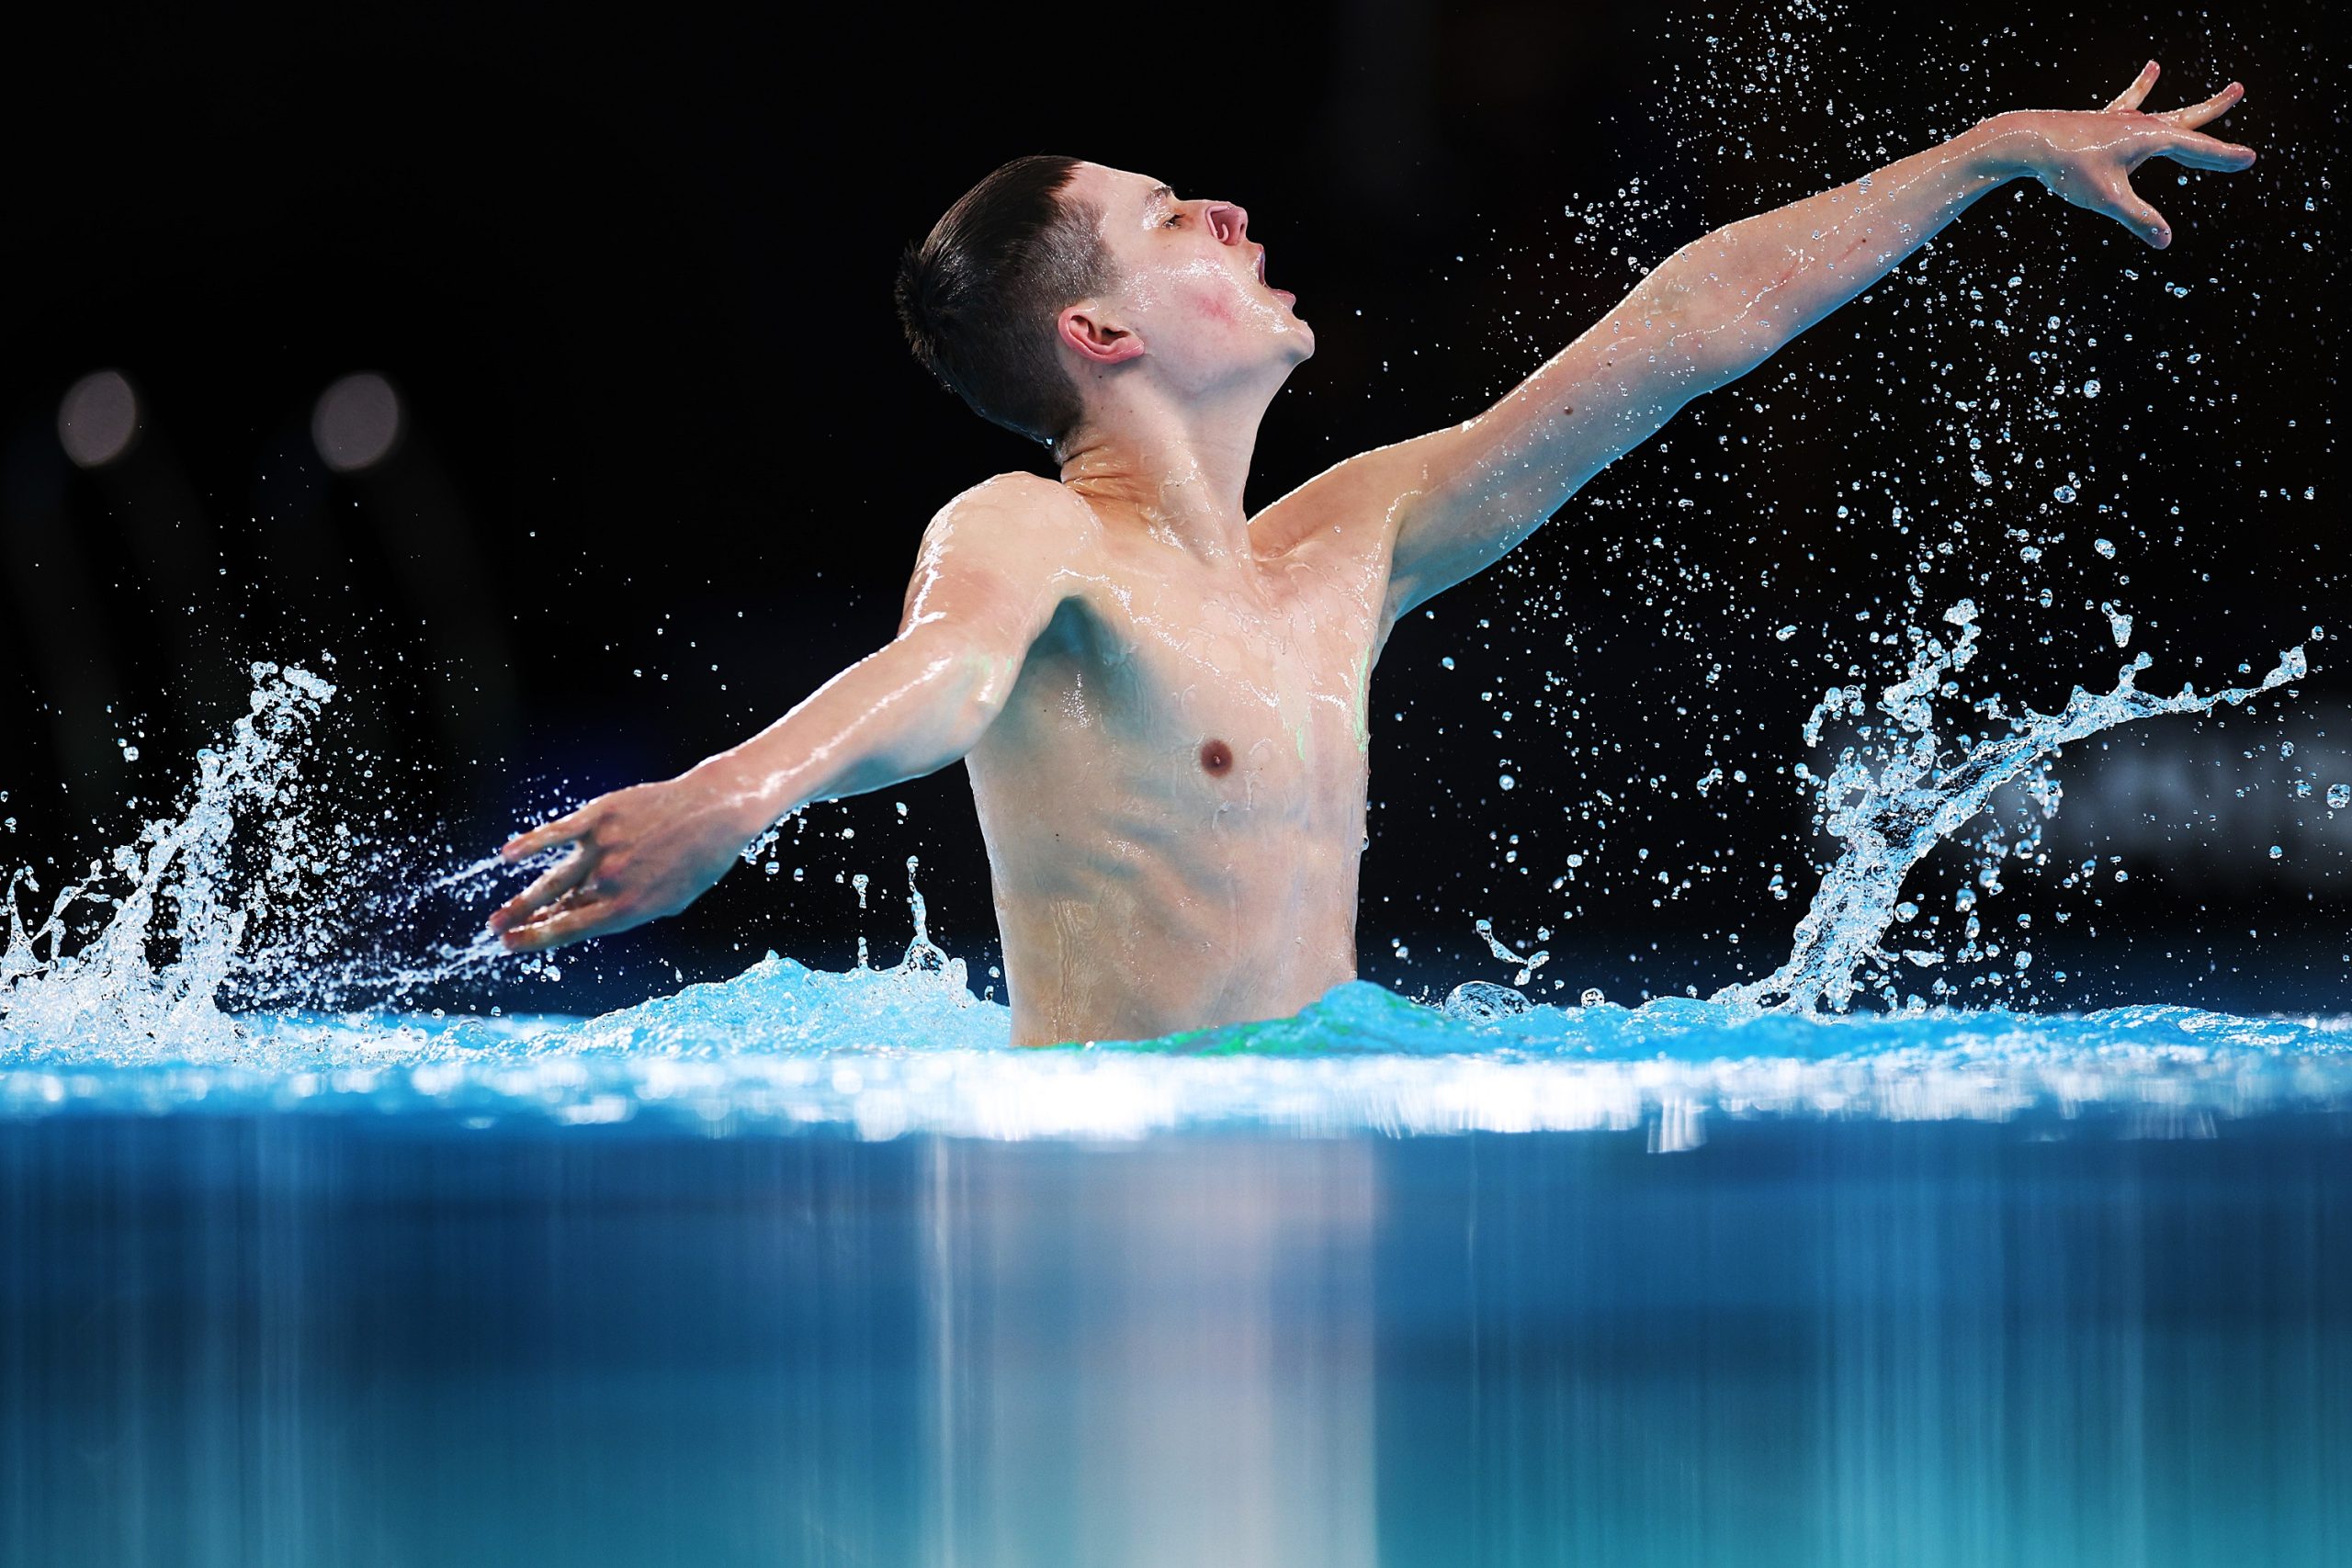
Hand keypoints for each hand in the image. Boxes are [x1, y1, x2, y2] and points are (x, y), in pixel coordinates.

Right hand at [487, 769, 766, 951]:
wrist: (717, 812)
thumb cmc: (699, 860)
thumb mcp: (670, 900)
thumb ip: (627, 910)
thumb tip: (586, 914)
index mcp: (630, 908)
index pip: (572, 929)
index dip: (538, 939)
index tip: (512, 946)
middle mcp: (611, 881)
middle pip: (557, 907)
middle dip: (524, 923)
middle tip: (496, 933)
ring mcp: (604, 847)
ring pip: (553, 878)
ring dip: (522, 899)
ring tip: (497, 917)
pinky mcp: (601, 816)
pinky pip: (558, 832)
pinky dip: (531, 844)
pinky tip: (507, 855)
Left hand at [1989, 61, 2254, 248]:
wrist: (2029, 142)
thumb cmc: (2068, 169)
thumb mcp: (2107, 198)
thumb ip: (2138, 218)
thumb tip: (2165, 241)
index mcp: (2151, 138)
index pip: (2197, 149)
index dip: (2223, 157)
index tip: (2250, 158)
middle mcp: (2141, 123)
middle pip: (2187, 120)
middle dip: (2214, 111)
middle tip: (2239, 91)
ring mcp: (2122, 119)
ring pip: (2165, 112)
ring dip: (2191, 105)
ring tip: (2217, 90)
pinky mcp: (2103, 121)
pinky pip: (2130, 102)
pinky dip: (2142, 88)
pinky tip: (2153, 70)